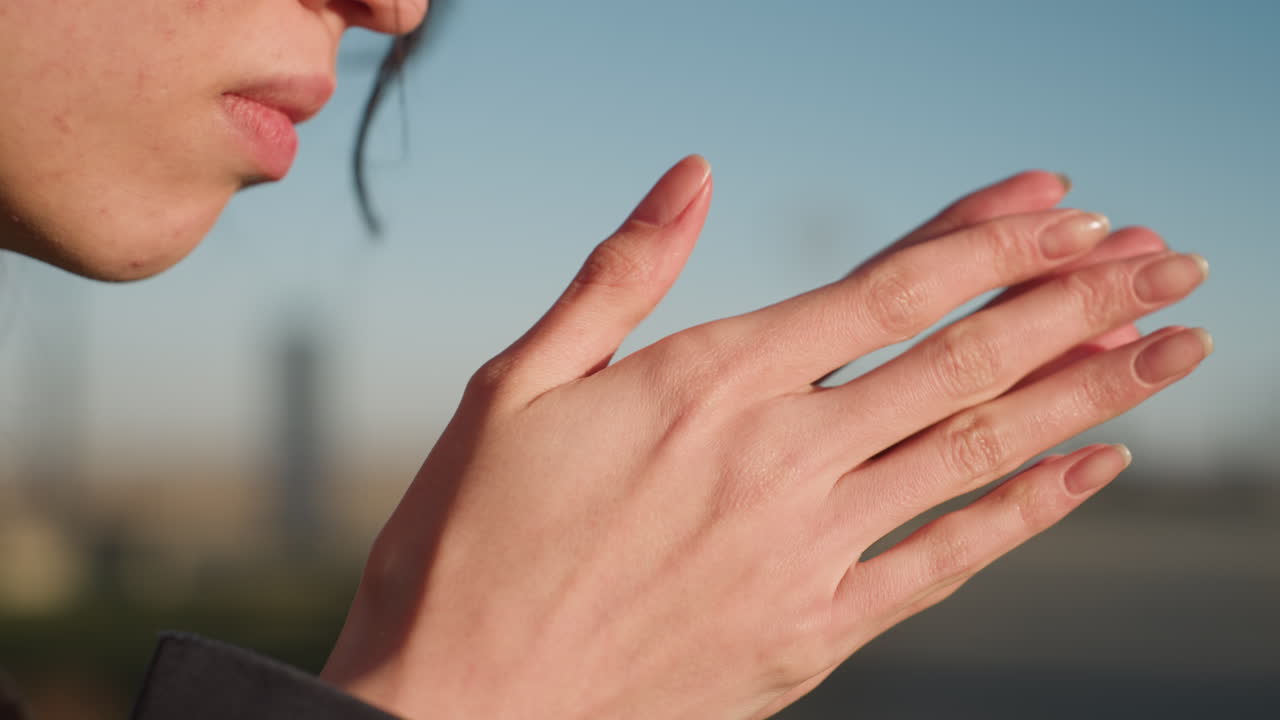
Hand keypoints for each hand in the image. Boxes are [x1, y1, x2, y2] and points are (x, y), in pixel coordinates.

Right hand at [320, 157, 1208, 718]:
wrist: (454, 708)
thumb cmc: (466, 541)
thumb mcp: (514, 383)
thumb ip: (619, 276)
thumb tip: (691, 177)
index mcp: (706, 382)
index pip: (886, 287)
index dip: (990, 239)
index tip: (1068, 205)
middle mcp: (776, 457)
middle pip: (961, 358)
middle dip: (1077, 298)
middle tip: (1167, 260)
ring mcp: (804, 549)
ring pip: (976, 449)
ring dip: (1085, 390)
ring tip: (1174, 346)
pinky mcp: (813, 632)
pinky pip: (947, 560)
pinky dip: (1028, 510)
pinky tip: (1094, 468)